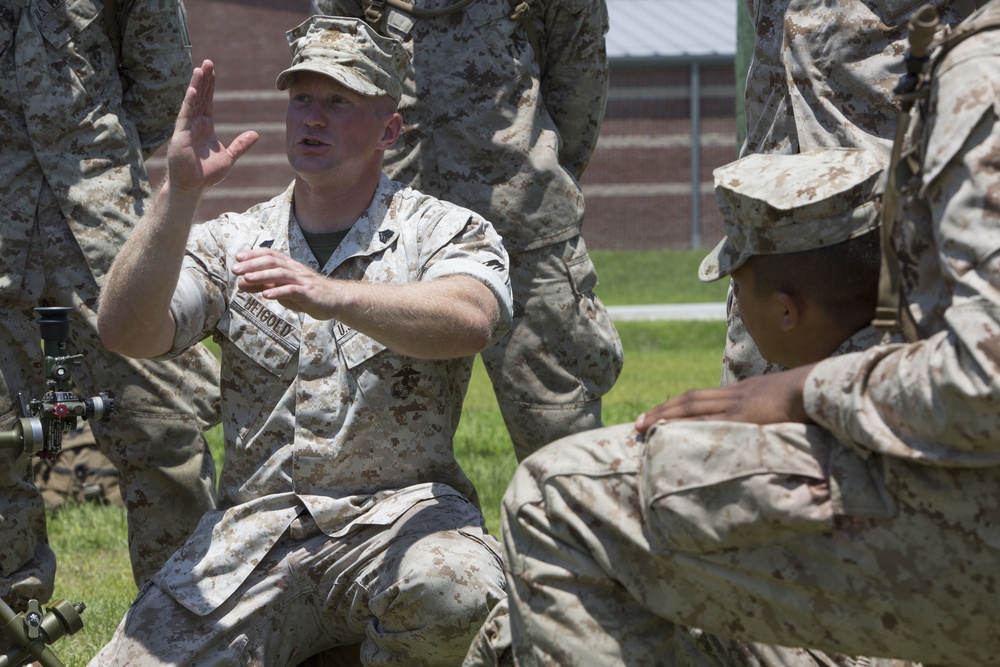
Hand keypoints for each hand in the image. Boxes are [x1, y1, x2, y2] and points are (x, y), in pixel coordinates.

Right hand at [167, 60, 259, 193]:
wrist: (193, 186)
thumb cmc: (207, 174)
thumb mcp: (229, 157)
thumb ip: (241, 145)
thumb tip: (255, 134)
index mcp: (205, 127)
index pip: (207, 101)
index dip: (210, 86)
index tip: (213, 70)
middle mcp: (195, 124)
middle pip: (200, 97)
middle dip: (204, 80)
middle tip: (207, 62)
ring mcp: (186, 128)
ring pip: (192, 102)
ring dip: (196, 86)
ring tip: (200, 69)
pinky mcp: (181, 136)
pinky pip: (185, 116)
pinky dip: (189, 103)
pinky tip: (192, 90)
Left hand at [233, 247, 340, 319]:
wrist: (335, 300)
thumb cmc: (306, 293)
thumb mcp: (282, 289)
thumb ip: (262, 285)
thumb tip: (240, 283)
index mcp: (289, 266)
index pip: (269, 255)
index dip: (253, 254)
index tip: (238, 257)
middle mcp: (295, 270)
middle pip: (272, 261)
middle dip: (252, 264)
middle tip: (236, 269)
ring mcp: (302, 281)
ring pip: (281, 274)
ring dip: (262, 275)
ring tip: (247, 279)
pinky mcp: (308, 293)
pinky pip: (292, 290)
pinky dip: (278, 291)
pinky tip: (266, 295)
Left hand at [634, 364, 815, 432]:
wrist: (823, 387)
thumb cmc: (815, 398)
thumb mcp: (790, 404)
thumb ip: (777, 415)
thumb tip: (777, 427)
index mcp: (745, 392)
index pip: (703, 397)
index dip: (679, 405)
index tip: (661, 414)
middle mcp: (736, 395)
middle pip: (689, 400)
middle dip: (661, 410)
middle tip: (637, 423)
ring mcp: (738, 405)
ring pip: (691, 409)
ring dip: (664, 418)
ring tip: (642, 430)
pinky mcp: (743, 417)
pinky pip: (707, 422)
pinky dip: (685, 427)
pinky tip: (668, 435)